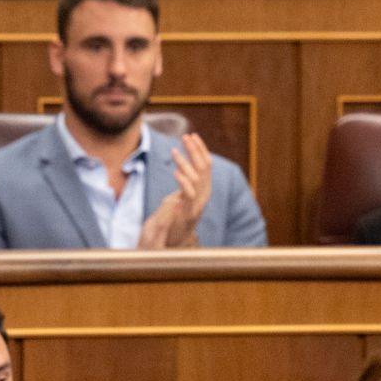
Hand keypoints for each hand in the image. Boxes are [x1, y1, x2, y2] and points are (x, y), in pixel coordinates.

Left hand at [137, 133, 209, 248]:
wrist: (174, 245)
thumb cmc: (174, 221)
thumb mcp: (179, 200)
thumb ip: (182, 187)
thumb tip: (181, 172)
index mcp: (203, 189)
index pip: (206, 164)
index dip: (200, 149)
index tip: (191, 135)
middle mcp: (204, 195)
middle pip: (205, 167)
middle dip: (195, 150)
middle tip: (185, 136)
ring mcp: (198, 204)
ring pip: (197, 178)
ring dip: (186, 163)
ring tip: (174, 152)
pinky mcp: (190, 213)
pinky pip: (189, 194)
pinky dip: (183, 181)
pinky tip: (175, 172)